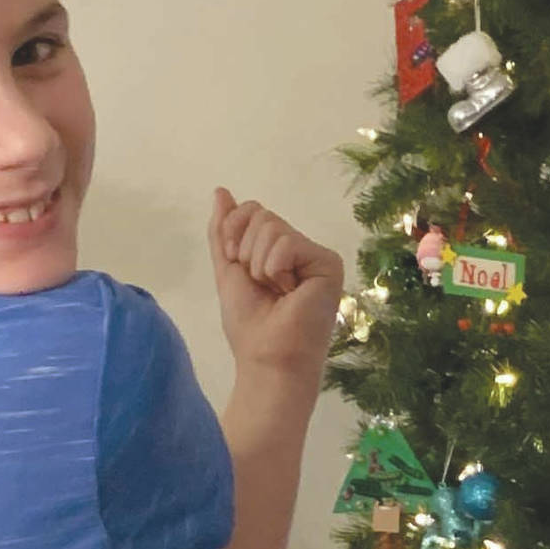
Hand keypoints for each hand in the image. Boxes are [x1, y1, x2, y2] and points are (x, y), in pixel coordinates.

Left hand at [208, 189, 344, 376]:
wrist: (268, 357)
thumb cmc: (249, 324)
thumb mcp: (228, 270)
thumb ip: (223, 232)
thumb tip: (221, 191)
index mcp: (278, 251)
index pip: (253, 212)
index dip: (234, 232)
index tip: (237, 266)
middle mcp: (300, 249)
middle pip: (262, 216)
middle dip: (246, 252)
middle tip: (262, 285)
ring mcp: (316, 256)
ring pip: (272, 228)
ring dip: (259, 265)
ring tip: (277, 292)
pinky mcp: (328, 264)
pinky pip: (287, 243)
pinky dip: (275, 268)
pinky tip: (290, 292)